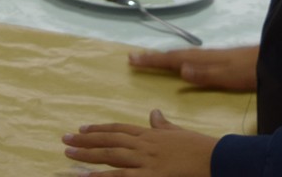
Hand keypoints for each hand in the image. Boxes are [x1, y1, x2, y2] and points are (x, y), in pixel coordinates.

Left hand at [63, 109, 217, 175]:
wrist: (216, 159)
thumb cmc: (200, 147)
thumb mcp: (179, 132)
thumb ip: (163, 125)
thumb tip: (153, 112)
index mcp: (151, 134)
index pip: (119, 129)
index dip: (99, 129)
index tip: (82, 128)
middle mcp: (144, 145)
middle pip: (109, 141)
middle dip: (86, 140)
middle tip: (65, 139)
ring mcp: (146, 161)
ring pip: (111, 156)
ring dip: (87, 155)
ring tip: (67, 153)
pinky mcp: (151, 176)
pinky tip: (85, 176)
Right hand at [128, 45, 258, 90]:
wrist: (273, 60)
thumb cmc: (251, 71)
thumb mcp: (229, 76)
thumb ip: (205, 74)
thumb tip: (180, 69)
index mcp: (202, 60)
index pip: (172, 59)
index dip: (152, 60)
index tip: (132, 59)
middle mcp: (204, 55)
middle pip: (173, 55)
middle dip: (153, 57)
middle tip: (133, 59)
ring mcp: (211, 57)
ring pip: (181, 56)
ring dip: (164, 58)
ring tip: (151, 60)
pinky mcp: (219, 60)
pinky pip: (190, 58)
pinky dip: (178, 60)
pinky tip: (182, 65)